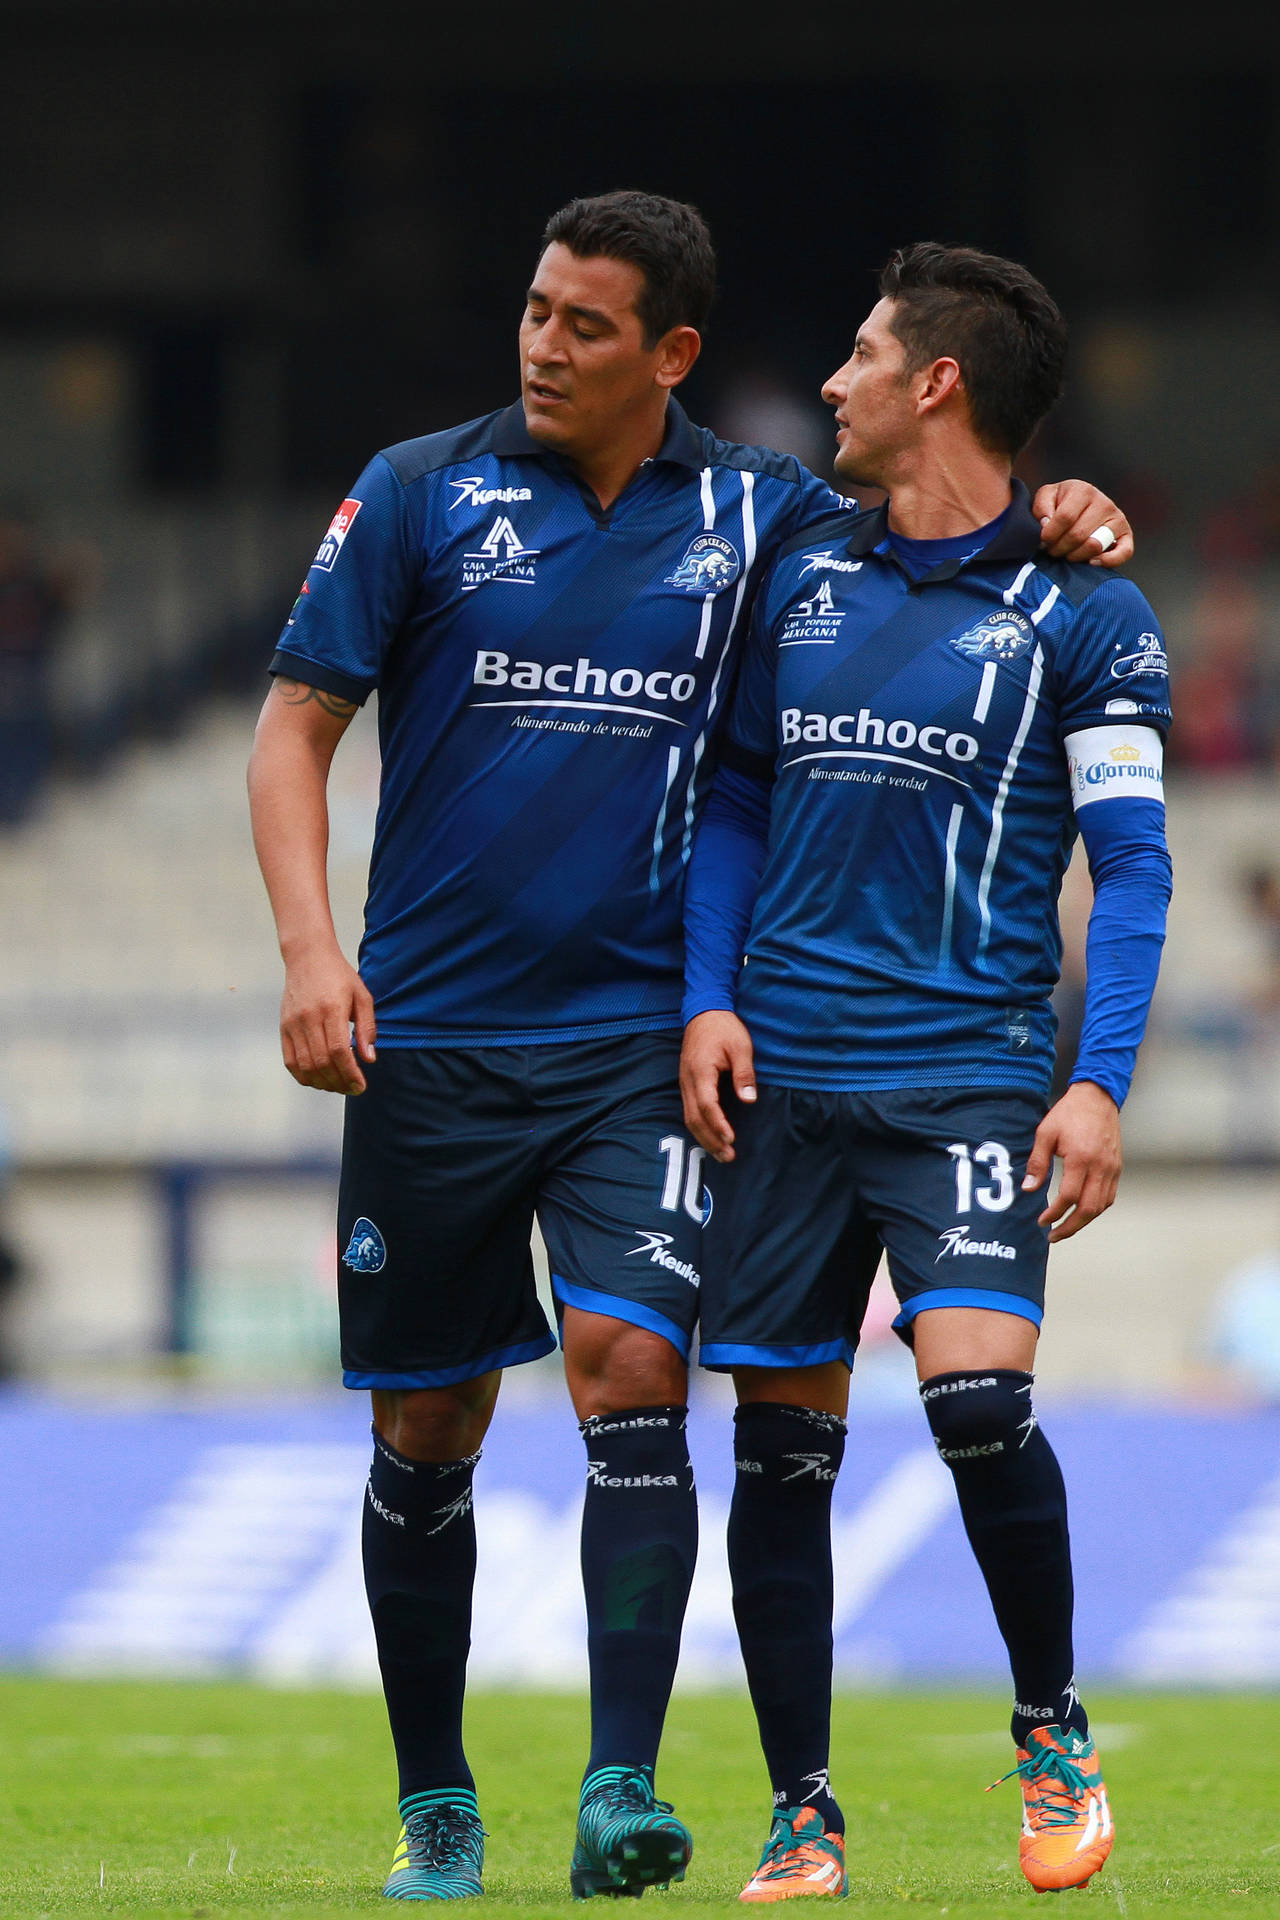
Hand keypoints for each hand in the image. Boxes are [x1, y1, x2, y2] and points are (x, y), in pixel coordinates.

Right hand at [280, 946, 376, 1094]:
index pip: (339, 1051)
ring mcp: (293, 1024)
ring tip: (338, 1086)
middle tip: (353, 1089)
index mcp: (331, 1009)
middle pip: (322, 1062)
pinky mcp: (283, 1027)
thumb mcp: (362, 996)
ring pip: (305, 1066)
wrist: (308, 957)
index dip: (350, 1074)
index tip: (361, 1085)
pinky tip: (318, 1080)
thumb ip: (367, 1028)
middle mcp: (308, 1018)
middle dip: (339, 1082)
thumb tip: (368, 1059)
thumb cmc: (339, 976)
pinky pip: (290, 1061)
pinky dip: (304, 1076)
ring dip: (323, 1083)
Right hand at [680, 1010, 756, 1161]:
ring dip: (704, 1137)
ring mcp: (684, 1082)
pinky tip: (711, 1137)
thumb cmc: (724, 1028)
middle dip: (711, 1139)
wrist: (704, 1011)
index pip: (706, 1104)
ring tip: (721, 1154)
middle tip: (728, 1156)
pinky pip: (689, 1110)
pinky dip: (699, 1127)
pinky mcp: (687, 1083)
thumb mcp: (740, 1047)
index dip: (718, 1123)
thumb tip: (749, 1100)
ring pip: (689, 1117)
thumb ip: (743, 1074)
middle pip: (694, 1117)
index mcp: (700, 1070)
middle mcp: (688, 1080)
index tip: (731, 1138)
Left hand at [1021, 1080, 1121, 1242]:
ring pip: (1101, 1206)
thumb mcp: (1045, 1133)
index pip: (1069, 1196)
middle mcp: (1100, 1166)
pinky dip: (1097, 1209)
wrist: (1097, 1097)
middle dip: (1070, 1227)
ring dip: (1084, 1221)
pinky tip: (1083, 1212)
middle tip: (1054, 1235)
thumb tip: (1028, 1188)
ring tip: (1066, 1228)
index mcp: (1080, 1158)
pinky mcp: (1117, 1167)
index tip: (1042, 1220)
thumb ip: (1037, 1162)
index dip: (1054, 1213)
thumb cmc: (1070, 1113)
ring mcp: (1112, 1168)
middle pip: (1089, 1209)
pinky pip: (1110, 1196)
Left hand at [1031, 480, 1132, 567]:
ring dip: (1075, 556)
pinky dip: (1107, 562)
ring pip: (1095, 545)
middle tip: (1052, 550)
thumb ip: (1042, 507)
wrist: (1080, 508)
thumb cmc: (1059, 504)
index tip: (1043, 540)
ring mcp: (1118, 519)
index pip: (1065, 518)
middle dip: (1059, 548)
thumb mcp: (1046, 498)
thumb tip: (1047, 524)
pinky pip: (1123, 553)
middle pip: (1078, 535)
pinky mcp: (1126, 536)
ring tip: (1067, 553)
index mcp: (1083, 491)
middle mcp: (1104, 503)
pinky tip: (1090, 563)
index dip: (1049, 534)